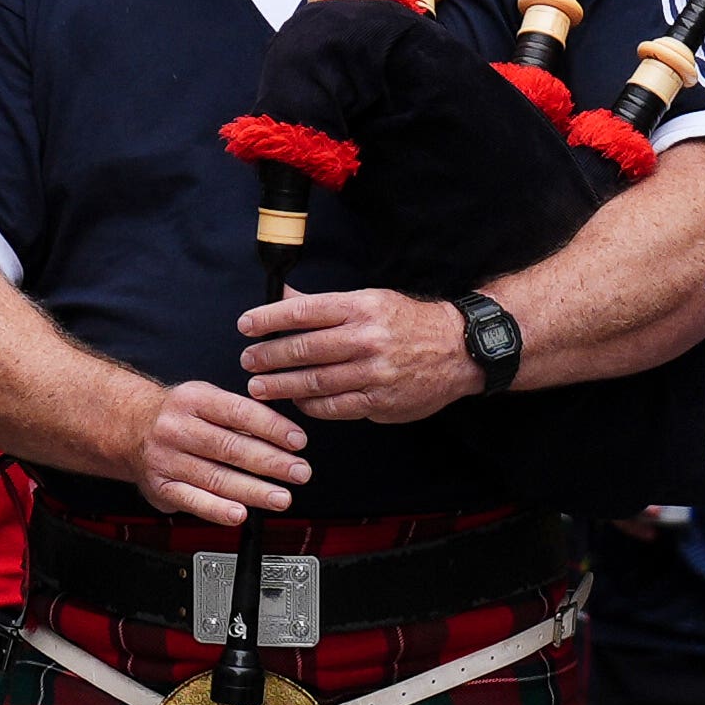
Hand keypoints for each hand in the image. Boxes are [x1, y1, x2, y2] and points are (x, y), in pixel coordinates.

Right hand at [135, 379, 311, 526]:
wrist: (130, 428)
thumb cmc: (178, 416)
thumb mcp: (206, 399)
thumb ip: (239, 415)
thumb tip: (282, 436)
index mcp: (193, 400)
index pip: (239, 413)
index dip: (272, 428)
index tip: (298, 441)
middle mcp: (177, 429)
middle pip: (230, 448)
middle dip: (271, 463)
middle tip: (298, 472)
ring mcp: (166, 459)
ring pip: (215, 477)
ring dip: (253, 491)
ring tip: (281, 497)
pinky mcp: (161, 486)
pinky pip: (192, 500)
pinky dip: (217, 509)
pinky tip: (239, 514)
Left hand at [241, 287, 475, 423]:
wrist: (458, 350)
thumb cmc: (407, 323)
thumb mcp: (369, 300)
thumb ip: (324, 305)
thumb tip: (282, 297)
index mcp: (361, 307)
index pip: (303, 311)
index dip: (268, 318)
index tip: (245, 325)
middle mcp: (366, 338)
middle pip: (304, 349)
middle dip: (268, 356)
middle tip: (247, 361)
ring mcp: (373, 373)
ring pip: (315, 382)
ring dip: (281, 385)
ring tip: (259, 386)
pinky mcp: (380, 401)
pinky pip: (334, 407)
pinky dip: (310, 405)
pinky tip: (296, 401)